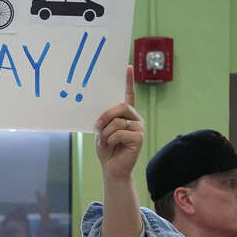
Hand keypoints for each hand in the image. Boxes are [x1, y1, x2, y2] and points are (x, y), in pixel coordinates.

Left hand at [93, 66, 143, 182]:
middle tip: (97, 125)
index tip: (127, 67)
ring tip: (106, 141)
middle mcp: (135, 118)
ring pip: (117, 122)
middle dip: (106, 116)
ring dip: (106, 133)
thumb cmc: (106, 149)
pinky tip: (113, 146)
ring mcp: (139, 128)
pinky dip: (110, 140)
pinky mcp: (139, 138)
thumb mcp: (101, 131)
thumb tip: (101, 113)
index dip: (128, 81)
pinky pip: (119, 133)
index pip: (128, 95)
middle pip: (121, 107)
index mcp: (126, 115)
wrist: (112, 169)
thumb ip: (104, 119)